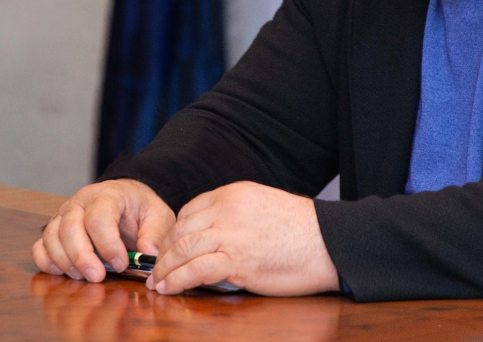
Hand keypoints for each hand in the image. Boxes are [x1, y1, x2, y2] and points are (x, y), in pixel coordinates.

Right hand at [32, 179, 175, 282]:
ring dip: (66, 262)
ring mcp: (63, 215)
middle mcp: (80, 202)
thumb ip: (154, 234)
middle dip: (82, 257)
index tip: (121, 263)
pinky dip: (47, 262)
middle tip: (97, 277)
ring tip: (85, 276)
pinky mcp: (54, 230)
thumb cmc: (140, 208)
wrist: (127, 199)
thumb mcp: (157, 215)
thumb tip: (148, 255)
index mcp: (107, 195)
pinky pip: (40, 246)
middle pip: (69, 228)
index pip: (99, 217)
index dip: (108, 244)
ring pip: (51, 238)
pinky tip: (64, 272)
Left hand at [148, 181, 338, 295]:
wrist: (327, 243)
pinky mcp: (236, 261)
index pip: (190, 210)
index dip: (175, 231)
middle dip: (163, 251)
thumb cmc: (302, 230)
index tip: (169, 248)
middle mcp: (228, 210)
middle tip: (155, 268)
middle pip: (181, 229)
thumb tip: (217, 233)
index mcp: (235, 193)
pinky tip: (169, 288)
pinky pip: (195, 270)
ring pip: (182, 249)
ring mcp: (231, 234)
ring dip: (164, 268)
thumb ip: (238, 214)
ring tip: (157, 282)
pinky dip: (177, 280)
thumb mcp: (265, 206)